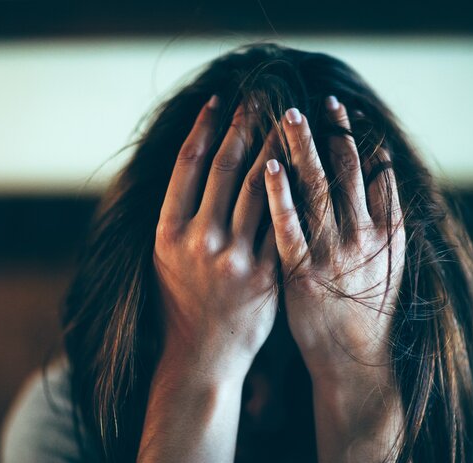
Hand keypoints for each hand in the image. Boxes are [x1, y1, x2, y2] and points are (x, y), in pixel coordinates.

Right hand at [153, 96, 279, 383]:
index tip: (219, 99)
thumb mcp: (164, 258)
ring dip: (276, 150)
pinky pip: (285, 225)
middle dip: (244, 126)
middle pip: (226, 168)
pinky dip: (297, 193)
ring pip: (261, 189)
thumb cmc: (181, 303)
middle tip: (261, 97)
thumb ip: (178, 216)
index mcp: (168, 232)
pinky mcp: (266, 276)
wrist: (202, 356)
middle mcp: (198, 240)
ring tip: (288, 122)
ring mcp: (234, 258)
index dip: (204, 128)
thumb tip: (193, 166)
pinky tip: (307, 169)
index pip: (187, 165)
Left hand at [263, 98, 405, 382]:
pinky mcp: (303, 274)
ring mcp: (333, 254)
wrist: (356, 362)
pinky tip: (267, 167)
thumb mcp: (390, 265)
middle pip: (345, 172)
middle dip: (330, 133)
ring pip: (318, 189)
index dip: (359, 139)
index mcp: (388, 232)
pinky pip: (289, 227)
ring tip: (288, 116)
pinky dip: (280, 195)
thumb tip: (379, 178)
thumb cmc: (369, 311)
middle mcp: (364, 237)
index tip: (344, 111)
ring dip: (303, 149)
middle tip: (312, 100)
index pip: (376, 173)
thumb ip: (385, 222)